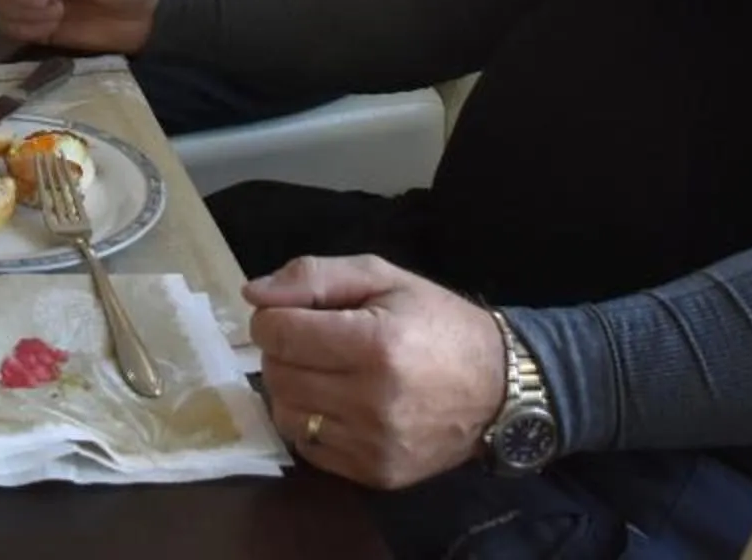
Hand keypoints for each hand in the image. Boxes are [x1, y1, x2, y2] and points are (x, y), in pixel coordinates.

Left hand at [244, 255, 506, 488]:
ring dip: (292, 388)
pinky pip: (309, 449)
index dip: (273, 317)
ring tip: (323, 372)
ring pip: (286, 414)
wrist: (498, 388)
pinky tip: (337, 404)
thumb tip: (253, 294)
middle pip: (277, 374)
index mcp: (375, 343)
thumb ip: (314, 277)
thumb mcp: (383, 278)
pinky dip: (311, 423)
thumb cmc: (437, 323)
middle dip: (281, 351)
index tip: (290, 313)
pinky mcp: (376, 474)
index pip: (279, 333)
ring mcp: (374, 444)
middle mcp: (372, 400)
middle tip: (310, 341)